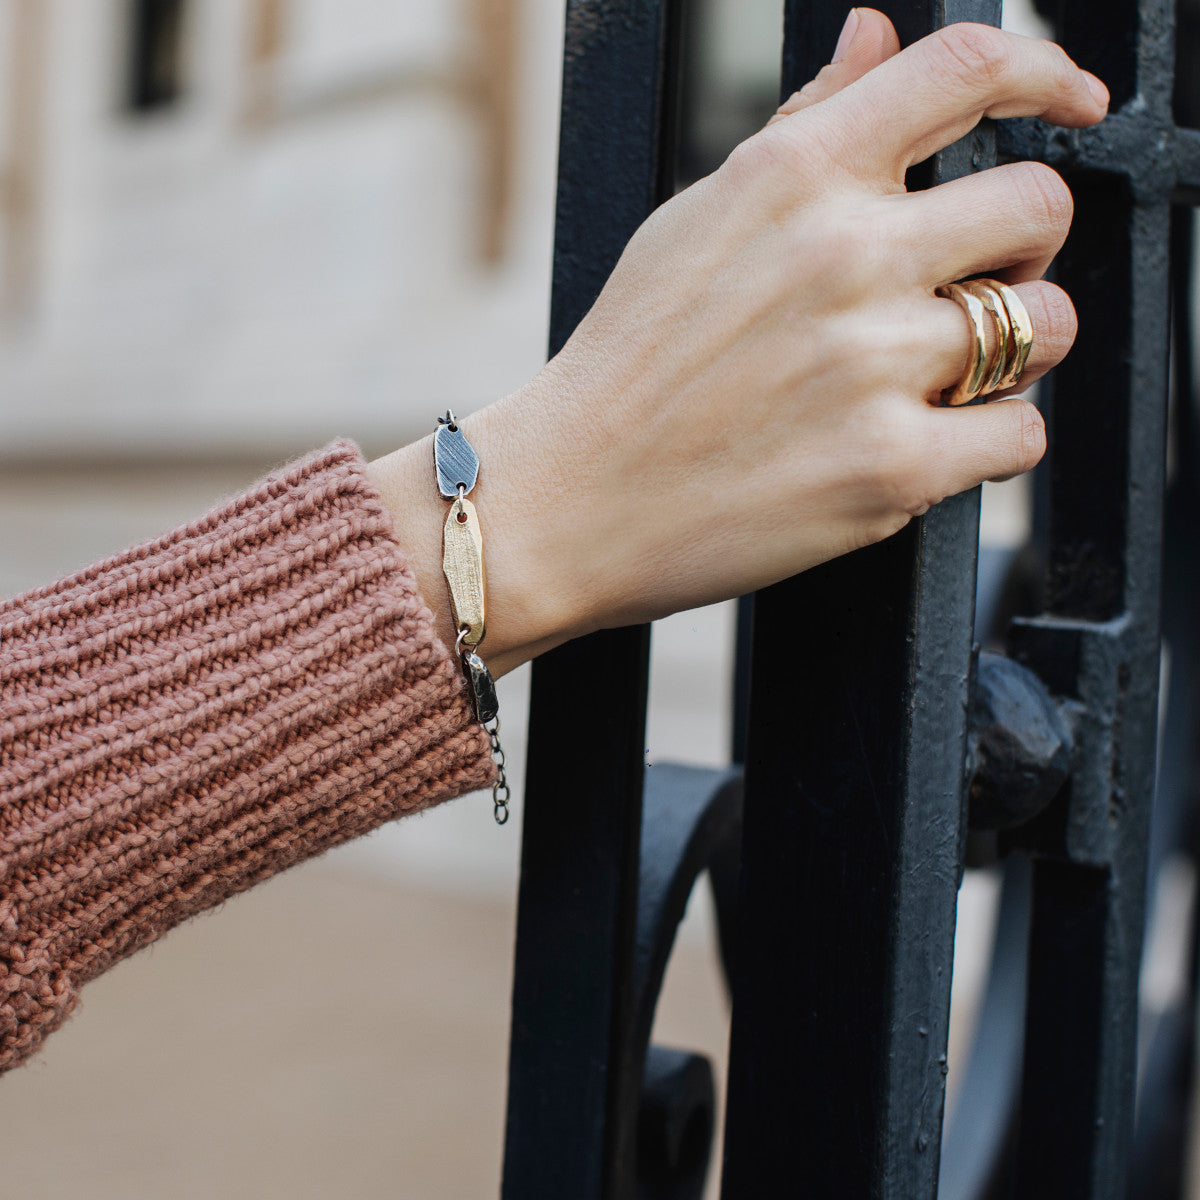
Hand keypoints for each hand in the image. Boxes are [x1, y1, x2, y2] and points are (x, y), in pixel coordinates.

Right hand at [370, 12, 1108, 677]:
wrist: (563, 502)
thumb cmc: (625, 366)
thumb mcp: (695, 221)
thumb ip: (802, 127)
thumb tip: (875, 37)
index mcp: (794, 178)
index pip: (967, 69)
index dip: (1046, 75)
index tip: (1071, 105)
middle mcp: (844, 256)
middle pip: (1039, 207)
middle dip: (1023, 249)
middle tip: (974, 288)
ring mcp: (871, 366)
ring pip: (1049, 328)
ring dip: (1015, 352)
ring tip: (939, 379)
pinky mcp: (889, 470)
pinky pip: (1021, 437)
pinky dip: (990, 441)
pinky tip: (927, 442)